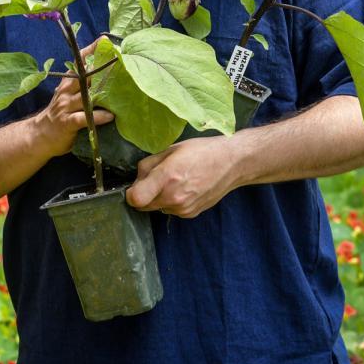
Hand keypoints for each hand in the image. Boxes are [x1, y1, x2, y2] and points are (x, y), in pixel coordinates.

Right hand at [30, 40, 113, 157]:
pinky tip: (110, 116)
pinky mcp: (67, 122)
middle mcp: (66, 91)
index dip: (90, 50)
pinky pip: (84, 117)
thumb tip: (104, 74)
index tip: (104, 40)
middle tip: (116, 59)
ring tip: (119, 87)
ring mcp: (66, 106)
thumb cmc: (61, 114)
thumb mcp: (68, 95)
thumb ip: (82, 85)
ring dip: (101, 92)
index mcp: (67, 82)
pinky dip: (98, 116)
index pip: (77, 62)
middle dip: (98, 66)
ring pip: (85, 95)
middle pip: (82, 74)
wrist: (39, 135)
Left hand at [126, 135, 248, 217]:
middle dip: (144, 194)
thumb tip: (137, 178)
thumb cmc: (202, 151)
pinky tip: (184, 187)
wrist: (232, 163)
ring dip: (159, 198)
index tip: (135, 185)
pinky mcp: (190, 214)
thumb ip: (148, 165)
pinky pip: (171, 210)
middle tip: (155, 179)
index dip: (131, 193)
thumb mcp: (171, 150)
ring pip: (158, 208)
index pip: (135, 199)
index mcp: (166, 177)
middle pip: (143, 206)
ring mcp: (183, 208)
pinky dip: (172, 201)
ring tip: (174, 180)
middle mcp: (173, 197)